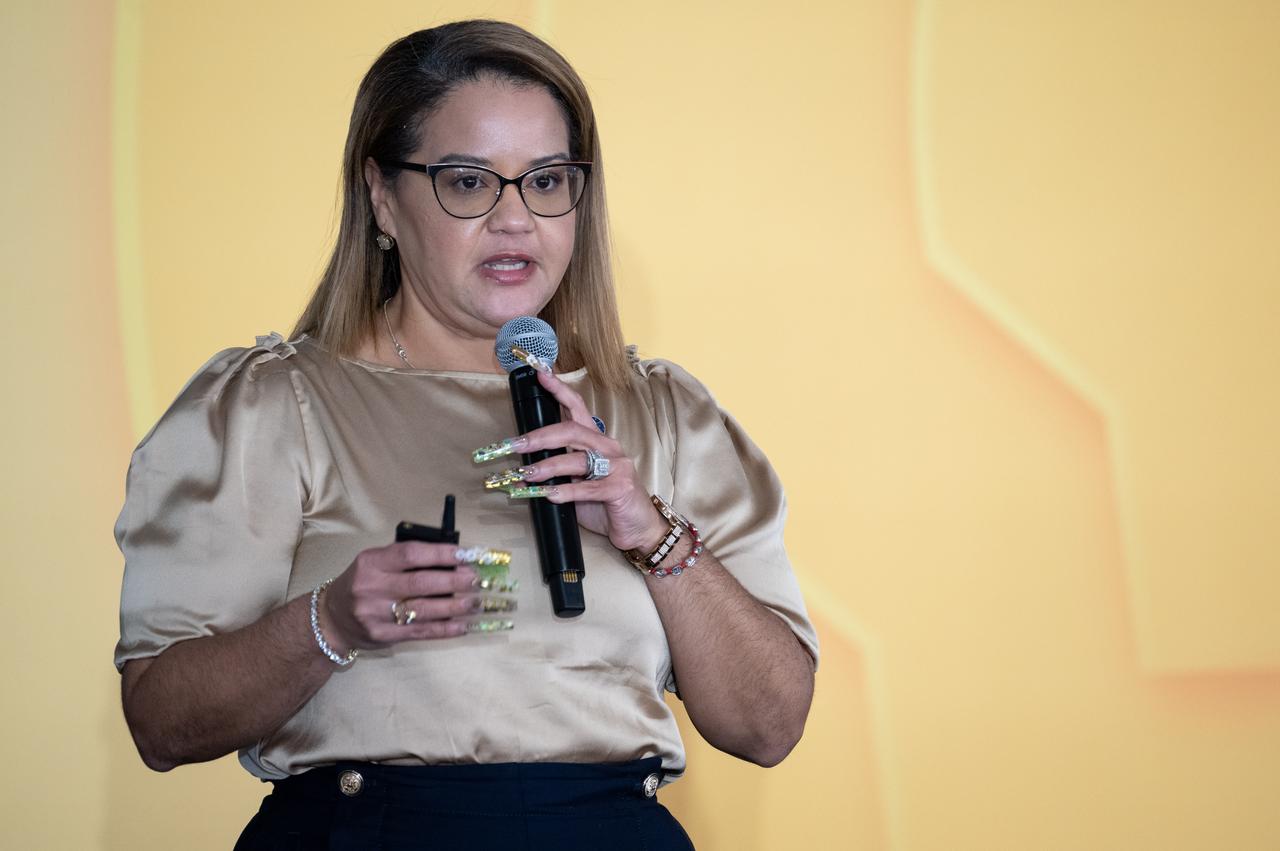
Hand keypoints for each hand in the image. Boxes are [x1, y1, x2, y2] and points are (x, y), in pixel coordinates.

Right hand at [318, 542, 490, 651]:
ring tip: (475, 603)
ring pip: (423, 610)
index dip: (441, 554)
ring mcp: (376, 614)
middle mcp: (371, 587)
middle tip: (476, 581)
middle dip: (453, 582)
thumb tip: (452, 562)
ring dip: (455, 607)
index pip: (411, 554)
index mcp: (372, 562)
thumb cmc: (362, 584)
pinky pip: (420, 632)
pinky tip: (463, 625)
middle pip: (420, 583)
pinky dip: (445, 629)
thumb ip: (406, 560)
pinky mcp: (383, 636)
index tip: (466, 555)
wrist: (331, 619)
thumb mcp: (375, 563)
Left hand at [513, 369, 668, 552]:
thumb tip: (525, 471)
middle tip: (516, 445)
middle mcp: (609, 448)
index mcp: (598, 441)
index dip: (559, 390)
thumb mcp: (579, 483)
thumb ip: (559, 473)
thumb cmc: (606, 504)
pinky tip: (550, 495)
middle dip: (540, 436)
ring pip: (577, 458)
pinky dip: (566, 491)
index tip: (540, 374)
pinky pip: (588, 487)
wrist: (638, 529)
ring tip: (527, 475)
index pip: (578, 408)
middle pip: (572, 431)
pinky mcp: (620, 488)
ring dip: (548, 466)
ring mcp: (617, 466)